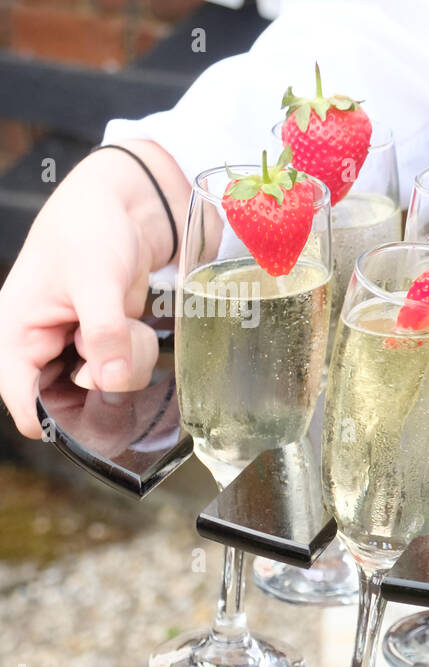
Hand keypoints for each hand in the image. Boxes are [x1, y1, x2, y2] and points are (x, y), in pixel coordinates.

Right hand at [0, 140, 188, 438]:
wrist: (124, 207)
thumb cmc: (90, 229)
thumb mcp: (97, 279)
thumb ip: (104, 331)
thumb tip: (111, 381)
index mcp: (16, 335)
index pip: (22, 402)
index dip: (55, 420)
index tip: (94, 414)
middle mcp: (41, 348)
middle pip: (67, 403)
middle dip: (100, 388)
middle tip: (118, 353)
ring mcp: (75, 348)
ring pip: (102, 390)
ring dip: (124, 365)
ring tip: (124, 323)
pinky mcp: (105, 344)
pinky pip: (124, 372)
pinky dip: (136, 355)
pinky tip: (134, 326)